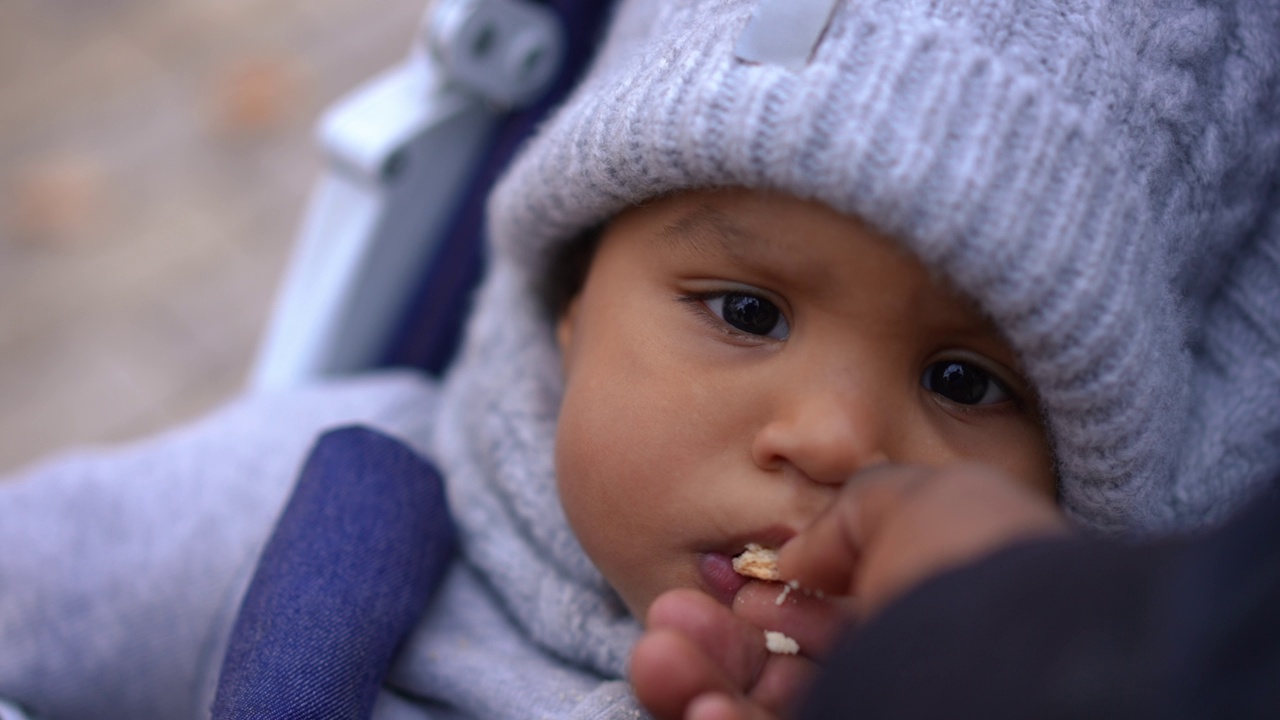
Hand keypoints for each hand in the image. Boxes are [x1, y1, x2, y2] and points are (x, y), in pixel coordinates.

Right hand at [630, 463, 1067, 719]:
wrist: (1017, 679)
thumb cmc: (979, 579)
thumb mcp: (923, 499)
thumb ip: (849, 511)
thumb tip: (798, 553)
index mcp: (928, 629)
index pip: (833, 627)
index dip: (771, 601)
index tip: (731, 581)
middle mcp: (899, 688)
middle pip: (775, 678)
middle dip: (709, 644)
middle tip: (670, 617)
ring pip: (750, 718)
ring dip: (692, 686)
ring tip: (658, 654)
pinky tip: (701, 710)